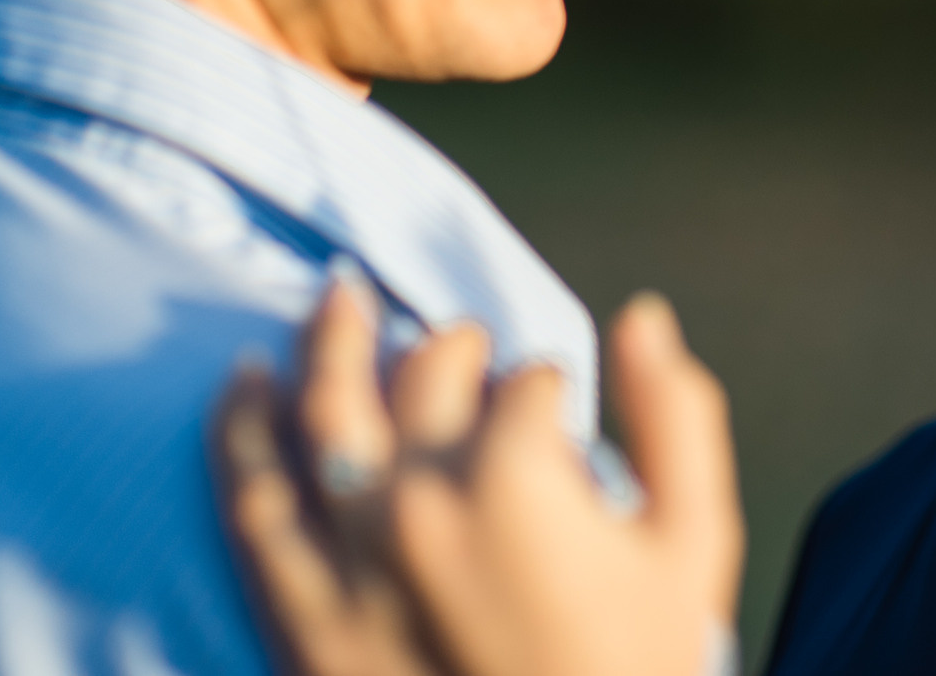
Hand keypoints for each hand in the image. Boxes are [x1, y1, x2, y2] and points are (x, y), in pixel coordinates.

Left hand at [216, 282, 743, 675]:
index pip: (530, 384)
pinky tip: (243, 381)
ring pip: (320, 413)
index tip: (564, 411)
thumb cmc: (645, 667)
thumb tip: (642, 316)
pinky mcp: (305, 620)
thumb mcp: (694, 543)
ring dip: (326, 340)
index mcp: (514, 474)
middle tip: (468, 345)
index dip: (554, 391)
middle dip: (454, 347)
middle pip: (425, 376)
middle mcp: (418, 501)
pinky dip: (241, 430)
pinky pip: (255, 505)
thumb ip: (677, 417)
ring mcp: (350, 559)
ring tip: (333, 297)